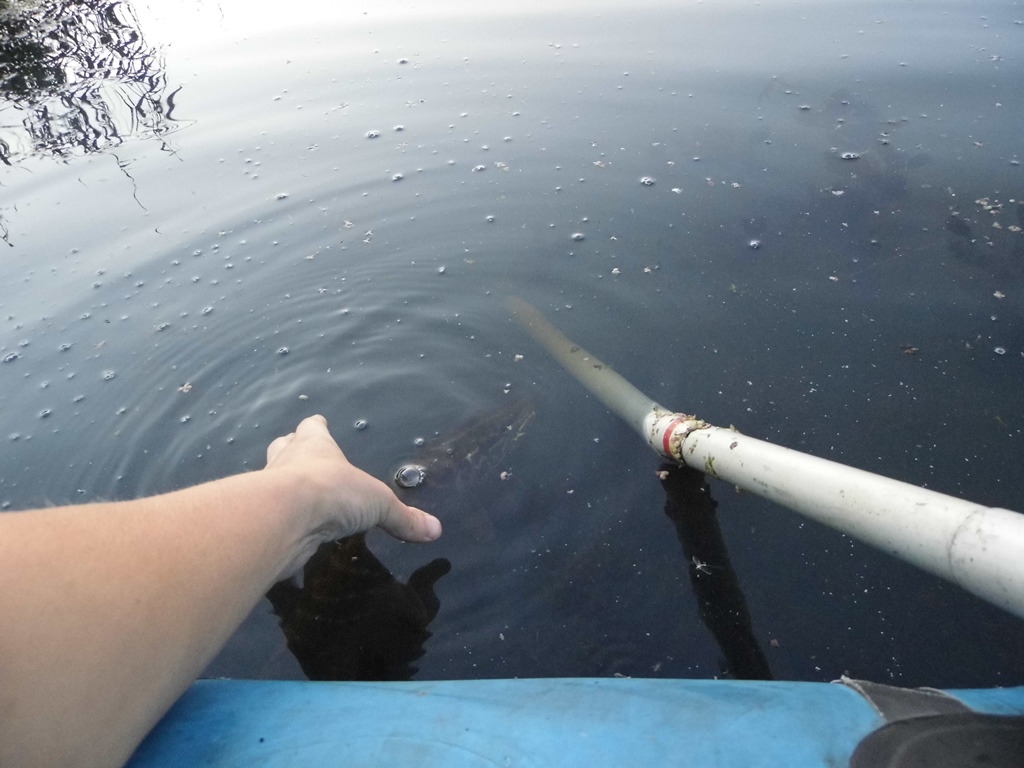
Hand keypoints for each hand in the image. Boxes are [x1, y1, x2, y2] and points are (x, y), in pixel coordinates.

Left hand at [265, 415, 441, 544]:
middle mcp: (288, 460)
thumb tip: (435, 529)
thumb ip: (404, 517)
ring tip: (296, 497)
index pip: (313, 428)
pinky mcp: (262, 519)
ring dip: (281, 485)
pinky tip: (289, 531)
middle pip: (284, 446)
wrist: (286, 517)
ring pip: (271, 478)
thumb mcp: (379, 503)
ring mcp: (269, 489)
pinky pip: (272, 515)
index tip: (318, 423)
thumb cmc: (333, 490)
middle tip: (303, 457)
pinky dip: (280, 521)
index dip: (317, 427)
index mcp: (315, 445)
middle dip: (292, 449)